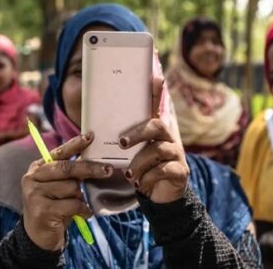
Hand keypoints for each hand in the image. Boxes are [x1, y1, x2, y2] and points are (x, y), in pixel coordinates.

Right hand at [21, 132, 113, 250]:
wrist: (39, 236)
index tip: (90, 136)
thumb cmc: (54, 207)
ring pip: (71, 188)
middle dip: (89, 169)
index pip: (59, 152)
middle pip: (66, 168)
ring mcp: (34, 194)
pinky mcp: (41, 210)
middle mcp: (32, 178)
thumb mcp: (59, 187)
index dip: (75, 144)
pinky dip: (83, 210)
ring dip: (80, 197)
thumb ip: (69, 174)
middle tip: (107, 171)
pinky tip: (83, 214)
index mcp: (37, 168)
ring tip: (78, 205)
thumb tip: (93, 160)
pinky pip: (73, 204)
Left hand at [118, 60, 188, 203]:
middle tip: (121, 143)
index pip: (155, 107)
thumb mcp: (130, 156)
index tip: (155, 77)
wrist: (159, 196)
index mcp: (154, 131)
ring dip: (139, 163)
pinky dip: (148, 177)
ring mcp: (176, 153)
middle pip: (156, 125)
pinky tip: (140, 184)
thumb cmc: (141, 170)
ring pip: (158, 150)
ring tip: (128, 174)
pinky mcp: (180, 170)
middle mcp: (168, 137)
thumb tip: (92, 129)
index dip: (155, 93)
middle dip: (138, 133)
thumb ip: (120, 141)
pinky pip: (164, 170)